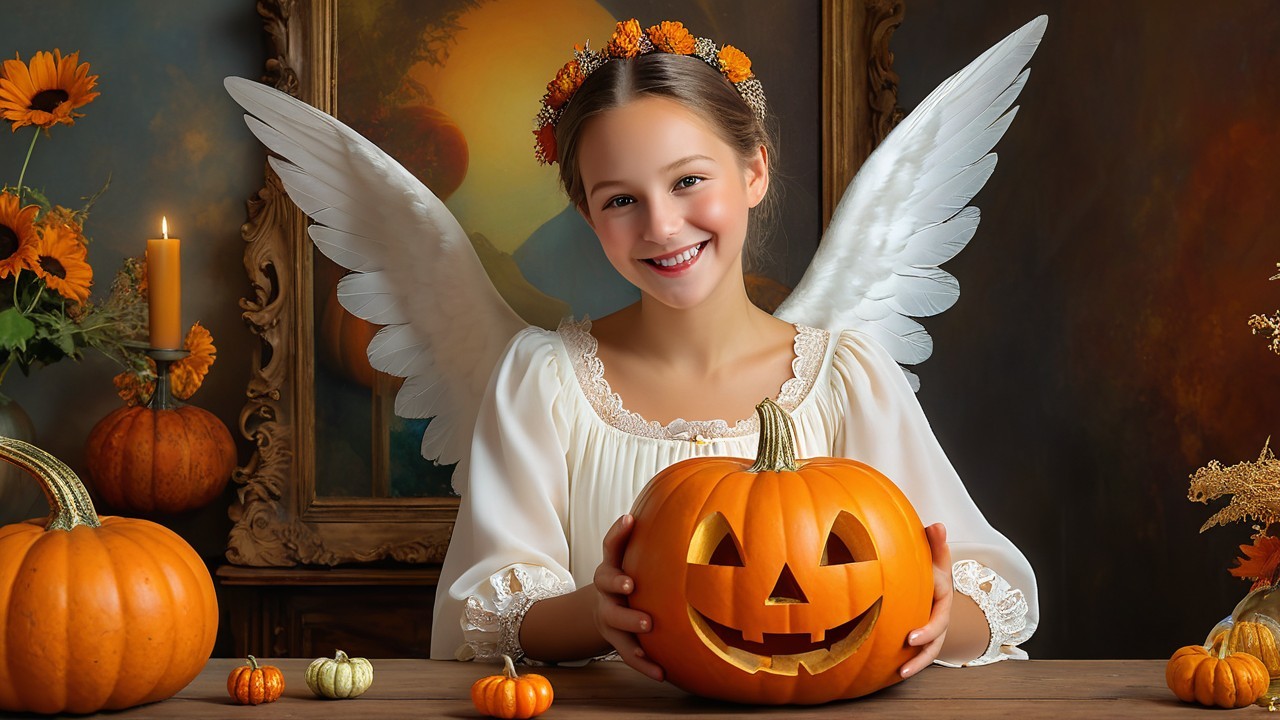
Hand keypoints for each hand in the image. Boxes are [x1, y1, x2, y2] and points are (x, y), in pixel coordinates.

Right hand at [593, 514, 663, 681]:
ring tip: (648, 625)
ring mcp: (608, 615)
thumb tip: (711, 518)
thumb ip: (661, 543)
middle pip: (604, 582)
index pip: (611, 545)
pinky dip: (643, 663)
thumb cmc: (636, 579)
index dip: (618, 532)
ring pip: (613, 620)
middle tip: (632, 585)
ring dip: (629, 622)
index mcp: (613, 565)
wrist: (607, 613)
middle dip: (617, 582)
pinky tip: (662, 673)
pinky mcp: (616, 640)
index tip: (630, 519)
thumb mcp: (639, 561)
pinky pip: (628, 653)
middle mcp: (606, 589)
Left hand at [900, 522, 951, 677]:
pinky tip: (887, 670)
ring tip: (899, 673)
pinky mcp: (920, 636)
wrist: (931, 580)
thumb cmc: (930, 566)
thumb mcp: (935, 555)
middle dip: (921, 655)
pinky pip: (916, 652)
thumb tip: (936, 525)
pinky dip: (905, 660)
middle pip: (935, 643)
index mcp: (943, 602)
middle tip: (903, 663)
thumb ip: (935, 543)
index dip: (927, 631)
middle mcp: (940, 619)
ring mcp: (931, 630)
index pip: (939, 620)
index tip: (910, 638)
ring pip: (928, 652)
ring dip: (915, 664)